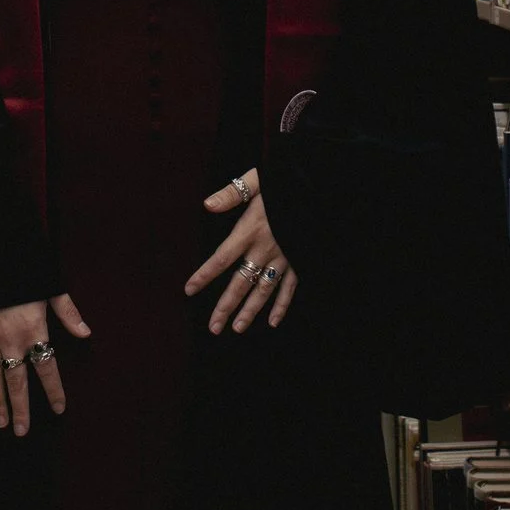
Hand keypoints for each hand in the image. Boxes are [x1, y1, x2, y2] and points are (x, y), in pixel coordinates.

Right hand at [0, 293, 90, 436]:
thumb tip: (86, 333)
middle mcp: (10, 340)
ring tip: (1, 423)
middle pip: (17, 381)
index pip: (47, 367)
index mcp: (33, 330)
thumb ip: (67, 312)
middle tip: (21, 431)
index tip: (58, 408)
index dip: (53, 390)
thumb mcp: (49, 286)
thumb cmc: (22, 272)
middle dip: (21, 408)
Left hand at [185, 169, 296, 333]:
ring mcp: (284, 258)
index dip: (204, 275)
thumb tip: (207, 204)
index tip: (189, 290)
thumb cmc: (286, 182)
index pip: (221, 258)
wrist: (320, 188)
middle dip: (225, 307)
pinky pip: (290, 288)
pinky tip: (273, 322)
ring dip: (250, 311)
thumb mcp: (258, 180)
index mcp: (250, 230)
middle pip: (240, 283)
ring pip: (264, 290)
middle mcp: (265, 249)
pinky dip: (282, 305)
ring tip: (237, 329)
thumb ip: (232, 193)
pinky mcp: (300, 261)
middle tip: (213, 328)